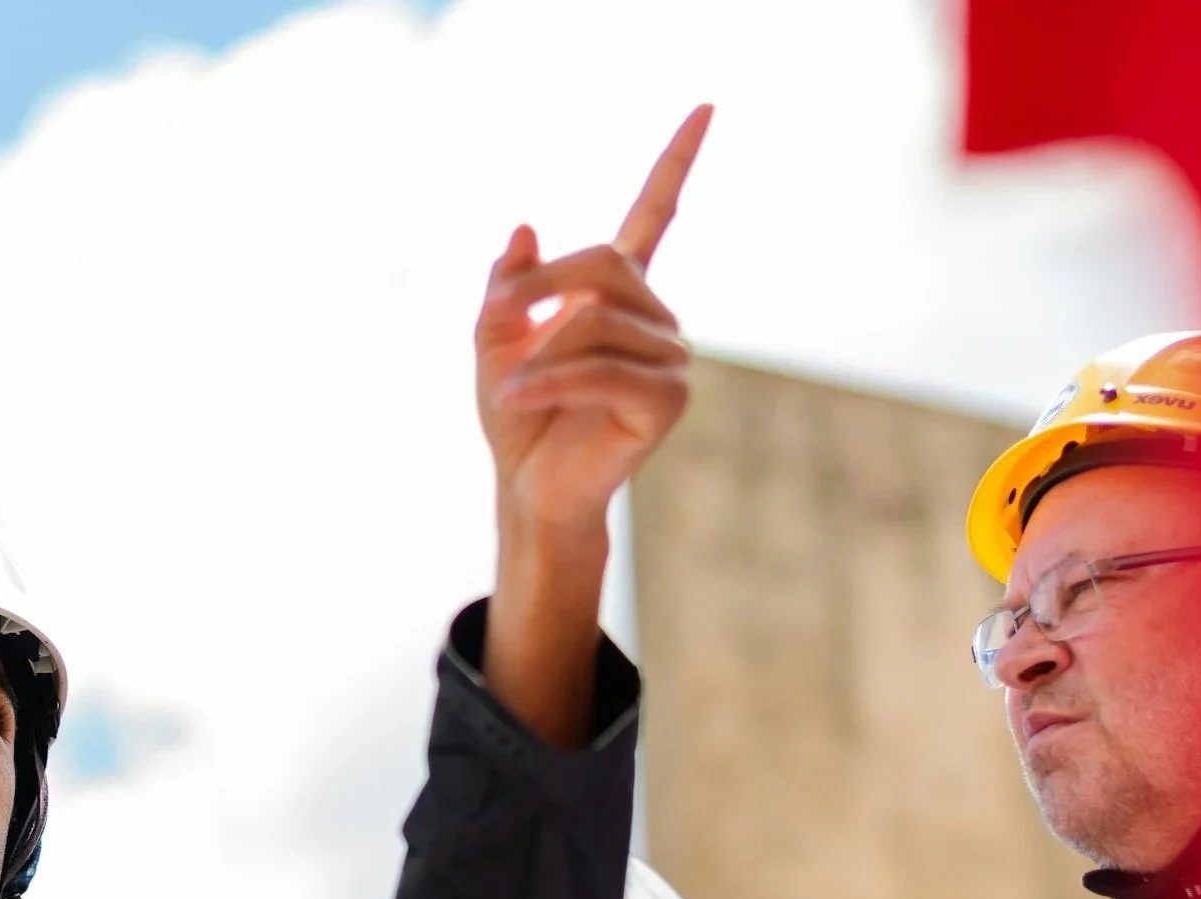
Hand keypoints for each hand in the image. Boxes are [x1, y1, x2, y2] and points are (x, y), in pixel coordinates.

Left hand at [478, 104, 709, 542]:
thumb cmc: (518, 419)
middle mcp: (655, 320)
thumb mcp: (494, 341)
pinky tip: (517, 396)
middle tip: (499, 318)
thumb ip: (507, 287)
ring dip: (539, 353)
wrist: (529, 488)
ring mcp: (670, 360)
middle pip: (605, 267)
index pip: (655, 214)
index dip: (677, 160)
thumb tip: (526, 228)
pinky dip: (548, 381)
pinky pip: (600, 369)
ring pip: (597, 322)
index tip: (706, 107)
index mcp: (618, 296)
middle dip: (542, 288)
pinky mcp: (667, 401)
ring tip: (512, 388)